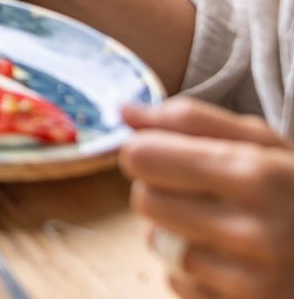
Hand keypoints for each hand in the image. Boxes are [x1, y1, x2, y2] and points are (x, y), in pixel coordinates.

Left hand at [121, 97, 293, 298]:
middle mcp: (252, 231)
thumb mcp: (266, 144)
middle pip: (144, 200)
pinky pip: (177, 281)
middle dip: (161, 189)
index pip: (143, 157)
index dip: (147, 151)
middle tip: (200, 191)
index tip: (165, 153)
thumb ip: (194, 122)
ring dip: (175, 230)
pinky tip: (230, 259)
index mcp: (255, 175)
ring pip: (157, 242)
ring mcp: (250, 280)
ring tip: (220, 224)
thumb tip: (126, 112)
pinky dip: (192, 270)